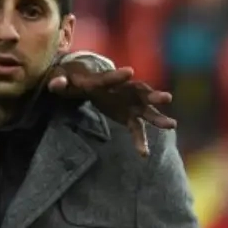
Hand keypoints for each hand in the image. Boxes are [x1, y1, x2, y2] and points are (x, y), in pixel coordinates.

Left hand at [47, 58, 176, 156]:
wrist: (85, 74)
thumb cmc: (71, 76)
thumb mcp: (61, 76)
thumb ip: (58, 81)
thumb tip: (56, 84)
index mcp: (102, 79)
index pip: (109, 78)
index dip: (118, 76)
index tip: (130, 72)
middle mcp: (121, 89)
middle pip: (138, 91)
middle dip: (152, 95)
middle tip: (167, 98)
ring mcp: (127, 102)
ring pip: (145, 109)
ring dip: (157, 117)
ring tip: (172, 125)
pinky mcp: (127, 114)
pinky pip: (136, 128)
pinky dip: (140, 140)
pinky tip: (144, 155)